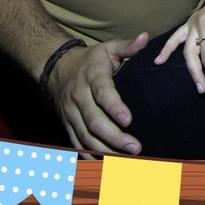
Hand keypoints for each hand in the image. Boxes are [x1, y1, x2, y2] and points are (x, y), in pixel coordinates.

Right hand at [49, 33, 148, 154]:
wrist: (58, 69)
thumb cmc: (92, 60)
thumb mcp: (109, 48)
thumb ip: (128, 47)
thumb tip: (146, 38)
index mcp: (92, 77)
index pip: (103, 93)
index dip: (114, 107)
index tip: (129, 120)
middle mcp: (79, 97)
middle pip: (93, 120)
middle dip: (113, 136)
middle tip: (135, 148)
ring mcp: (71, 113)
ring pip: (84, 136)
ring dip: (104, 150)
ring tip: (126, 161)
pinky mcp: (67, 125)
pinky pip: (76, 144)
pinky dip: (89, 156)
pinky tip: (106, 166)